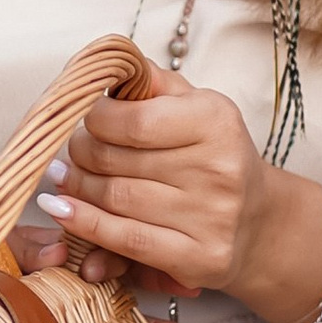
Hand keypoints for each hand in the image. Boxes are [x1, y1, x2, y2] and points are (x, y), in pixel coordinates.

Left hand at [25, 83, 267, 299]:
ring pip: (115, 199)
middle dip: (81, 153)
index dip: (94, 118)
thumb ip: (153, 82)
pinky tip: (62, 209)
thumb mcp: (195, 106)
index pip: (133, 121)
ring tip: (64, 175)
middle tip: (71, 151)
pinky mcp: (200, 258)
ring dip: (77, 186)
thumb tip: (108, 64)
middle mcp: (218, 169)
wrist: (259, 220)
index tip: (86, 118)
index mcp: (216, 121)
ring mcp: (211, 217)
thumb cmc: (214, 154)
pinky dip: (84, 223)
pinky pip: (126, 240)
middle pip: (116, 160)